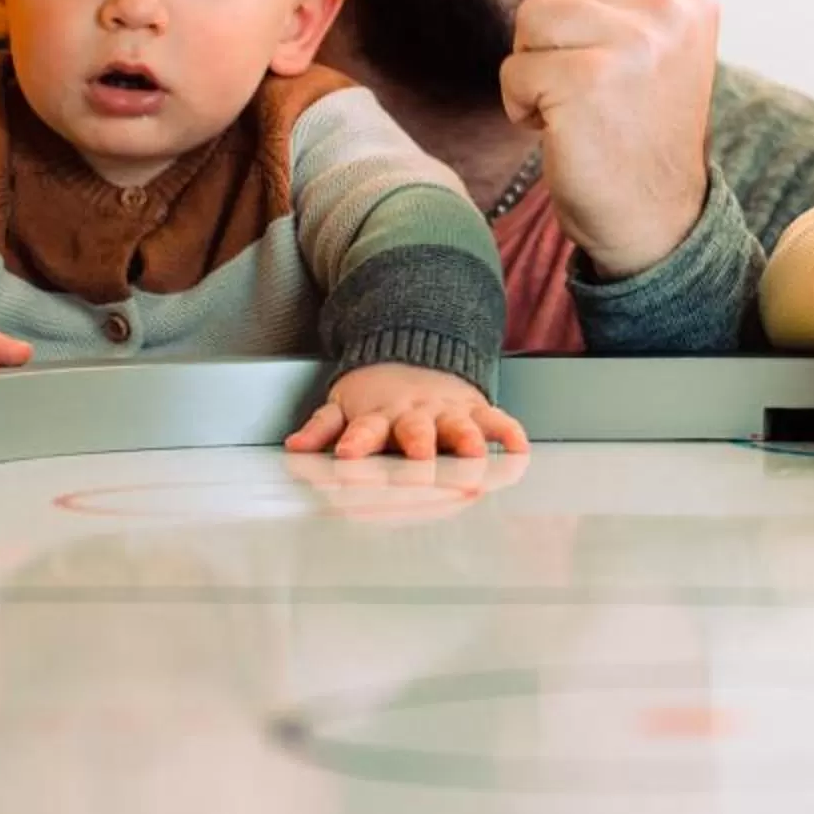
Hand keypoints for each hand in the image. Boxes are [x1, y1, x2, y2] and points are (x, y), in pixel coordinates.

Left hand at [284, 362, 529, 460]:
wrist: (417, 352)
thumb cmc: (377, 395)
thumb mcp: (343, 406)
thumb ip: (321, 429)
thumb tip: (293, 449)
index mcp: (378, 417)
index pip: (364, 431)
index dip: (356, 443)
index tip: (348, 457)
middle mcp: (414, 415)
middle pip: (415, 431)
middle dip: (418, 446)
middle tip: (420, 460)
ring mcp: (447, 412)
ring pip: (459, 427)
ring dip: (467, 440)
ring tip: (475, 455)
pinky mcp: (475, 409)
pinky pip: (496, 419)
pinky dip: (510, 432)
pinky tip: (520, 448)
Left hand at [501, 0, 715, 278]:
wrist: (656, 220)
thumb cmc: (640, 133)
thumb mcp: (659, 49)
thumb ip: (623, 1)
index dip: (580, 24)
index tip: (614, 74)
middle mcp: (667, 13)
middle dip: (552, 47)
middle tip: (592, 98)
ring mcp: (631, 44)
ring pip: (529, 22)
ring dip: (534, 72)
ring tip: (573, 109)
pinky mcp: (586, 80)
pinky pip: (514, 71)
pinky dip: (523, 108)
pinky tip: (562, 133)